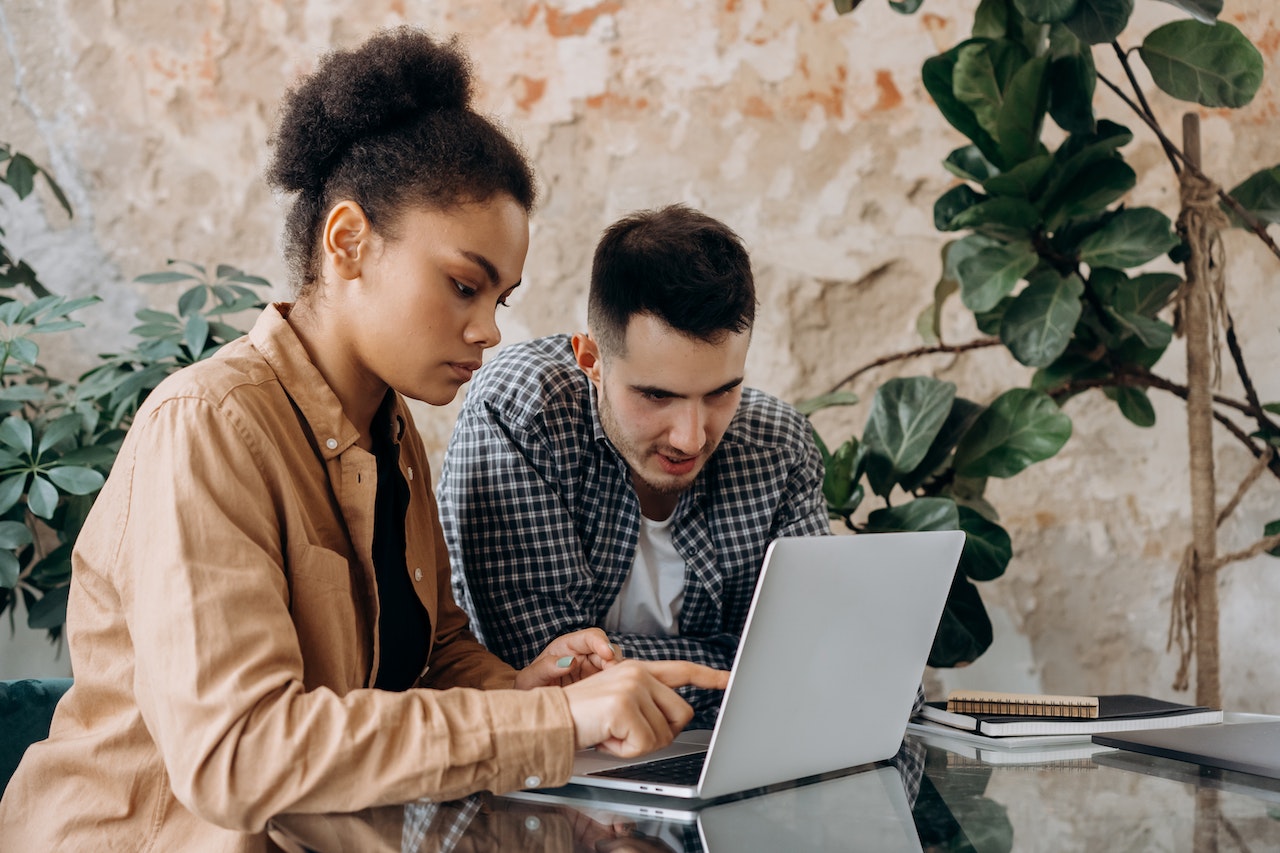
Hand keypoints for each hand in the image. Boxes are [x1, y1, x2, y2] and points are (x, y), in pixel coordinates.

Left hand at [514, 628, 621, 688]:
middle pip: (608, 650)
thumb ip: (546, 667)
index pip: (591, 637)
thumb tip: (570, 662)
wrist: (532, 708)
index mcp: (567, 646)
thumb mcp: (530, 678)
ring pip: (614, 667)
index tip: (607, 655)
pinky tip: (614, 697)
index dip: (602, 643)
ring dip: (618, 675)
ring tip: (615, 689)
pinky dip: (618, 688)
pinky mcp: (598, 686)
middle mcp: (583, 655)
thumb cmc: (528, 688)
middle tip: (615, 677)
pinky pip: (614, 683)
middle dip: (614, 661)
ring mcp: (592, 671)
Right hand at [563, 660, 729, 756]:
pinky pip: (643, 744)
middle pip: (681, 715)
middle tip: (628, 732)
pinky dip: (624, 750)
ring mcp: (633, 688)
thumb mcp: (619, 704)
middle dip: (660, 733)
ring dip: (637, 744)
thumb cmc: (581, 717)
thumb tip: (672, 722)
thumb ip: (647, 704)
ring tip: (611, 732)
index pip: (682, 670)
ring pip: (663, 734)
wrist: (550, 720)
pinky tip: (606, 737)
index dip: (710, 677)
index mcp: (638, 670)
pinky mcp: (625, 706)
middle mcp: (638, 674)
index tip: (730, 679)